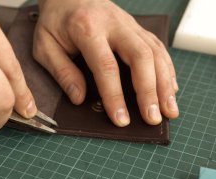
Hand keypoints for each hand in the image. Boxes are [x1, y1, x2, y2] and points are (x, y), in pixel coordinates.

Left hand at [34, 0, 178, 125]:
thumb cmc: (55, 22)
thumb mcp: (45, 46)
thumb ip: (62, 72)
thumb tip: (79, 99)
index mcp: (87, 29)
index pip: (106, 66)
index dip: (115, 95)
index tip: (121, 120)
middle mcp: (114, 25)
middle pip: (140, 57)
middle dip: (150, 90)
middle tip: (153, 118)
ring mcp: (129, 24)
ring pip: (154, 52)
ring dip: (164, 83)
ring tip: (169, 110)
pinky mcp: (137, 28)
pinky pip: (157, 47)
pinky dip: (167, 69)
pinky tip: (170, 89)